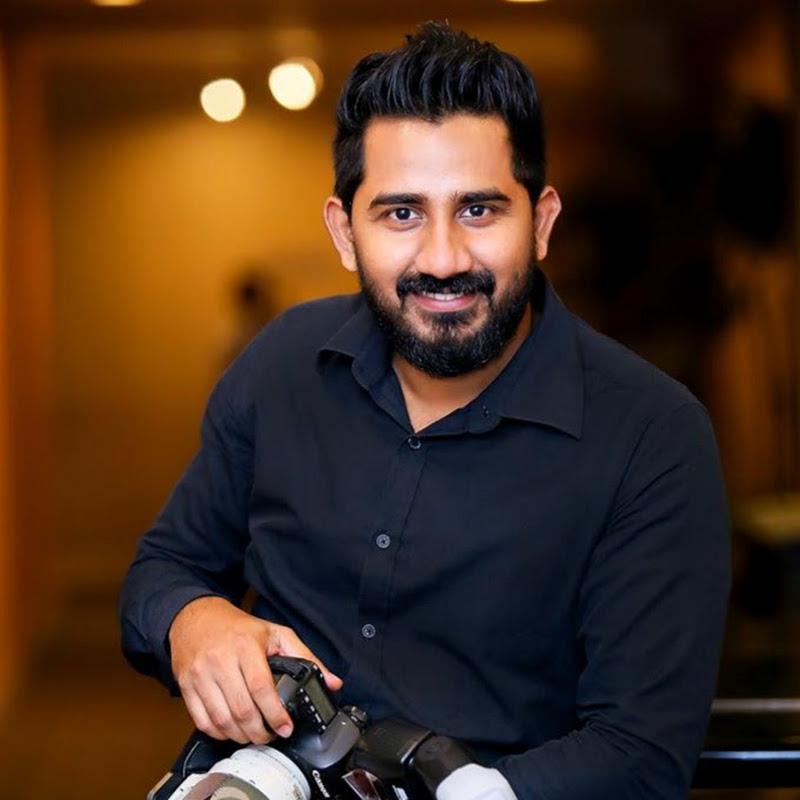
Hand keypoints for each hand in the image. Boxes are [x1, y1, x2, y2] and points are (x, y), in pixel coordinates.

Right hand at [168, 596, 342, 744]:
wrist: (197, 618)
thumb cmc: (238, 627)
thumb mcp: (276, 633)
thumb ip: (306, 657)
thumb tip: (332, 681)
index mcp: (246, 646)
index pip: (261, 688)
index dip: (275, 713)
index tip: (286, 727)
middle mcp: (221, 661)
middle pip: (242, 709)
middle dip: (260, 732)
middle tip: (272, 735)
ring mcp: (201, 674)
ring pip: (221, 719)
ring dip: (240, 736)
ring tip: (254, 735)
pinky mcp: (187, 686)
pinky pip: (202, 720)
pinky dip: (219, 733)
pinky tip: (232, 730)